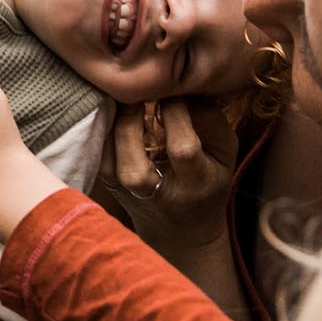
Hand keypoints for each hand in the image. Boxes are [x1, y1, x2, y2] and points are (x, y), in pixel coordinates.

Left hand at [96, 98, 238, 256]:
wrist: (182, 230)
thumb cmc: (208, 179)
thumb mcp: (224, 153)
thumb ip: (211, 120)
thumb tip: (182, 90)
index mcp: (194, 183)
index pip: (182, 149)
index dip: (176, 114)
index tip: (173, 92)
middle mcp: (157, 193)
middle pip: (133, 162)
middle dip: (131, 119)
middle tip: (139, 90)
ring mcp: (128, 193)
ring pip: (108, 160)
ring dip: (111, 124)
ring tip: (123, 97)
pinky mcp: (109, 186)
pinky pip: (97, 157)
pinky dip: (99, 132)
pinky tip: (110, 111)